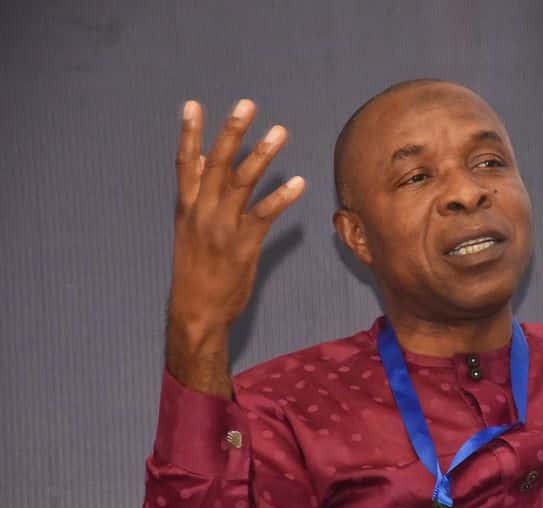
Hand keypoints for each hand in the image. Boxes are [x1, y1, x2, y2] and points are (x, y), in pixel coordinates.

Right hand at [169, 99, 304, 341]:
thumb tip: (200, 159)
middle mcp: (202, 213)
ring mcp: (222, 228)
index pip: (185, 164)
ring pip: (243, 183)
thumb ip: (195, 194)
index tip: (193, 105)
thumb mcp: (188, 230)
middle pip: (216, 164)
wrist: (196, 311)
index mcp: (186, 208)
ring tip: (280, 131)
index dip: (189, 134)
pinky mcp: (243, 245)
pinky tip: (298, 182)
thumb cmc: (196, 270)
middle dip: (232, 132)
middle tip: (247, 104)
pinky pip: (265, 215)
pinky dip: (282, 197)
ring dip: (262, 154)